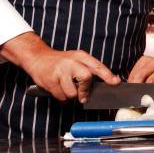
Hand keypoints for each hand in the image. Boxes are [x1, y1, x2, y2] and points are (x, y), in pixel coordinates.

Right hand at [0, 32, 119, 103]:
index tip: (115, 82)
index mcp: (80, 56)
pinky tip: (57, 88)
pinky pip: (61, 97)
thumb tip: (102, 85)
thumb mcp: (76, 60)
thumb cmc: (60, 61)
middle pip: (86, 78)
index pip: (97, 66)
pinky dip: (61, 97)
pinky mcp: (51, 80)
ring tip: (65, 88)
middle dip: (85, 90)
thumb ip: (88, 70)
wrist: (38, 58)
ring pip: (72, 92)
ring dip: (70, 95)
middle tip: (83, 96)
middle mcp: (71, 62)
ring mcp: (60, 71)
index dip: (107, 75)